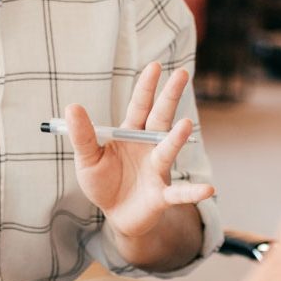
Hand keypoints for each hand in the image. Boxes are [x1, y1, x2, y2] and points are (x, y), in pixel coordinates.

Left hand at [65, 62, 214, 241]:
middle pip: (160, 118)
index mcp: (130, 134)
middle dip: (170, 97)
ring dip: (176, 139)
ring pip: (168, 151)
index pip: (140, 105)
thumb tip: (72, 106)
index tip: (155, 65)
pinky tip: (208, 189)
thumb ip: (83, 135)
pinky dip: (192, 192)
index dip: (147, 87)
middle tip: (182, 74)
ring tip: (186, 124)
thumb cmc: (104, 182)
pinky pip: (178, 193)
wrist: (116, 215)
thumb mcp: (87, 158)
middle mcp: (149, 147)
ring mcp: (157, 170)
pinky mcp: (161, 195)